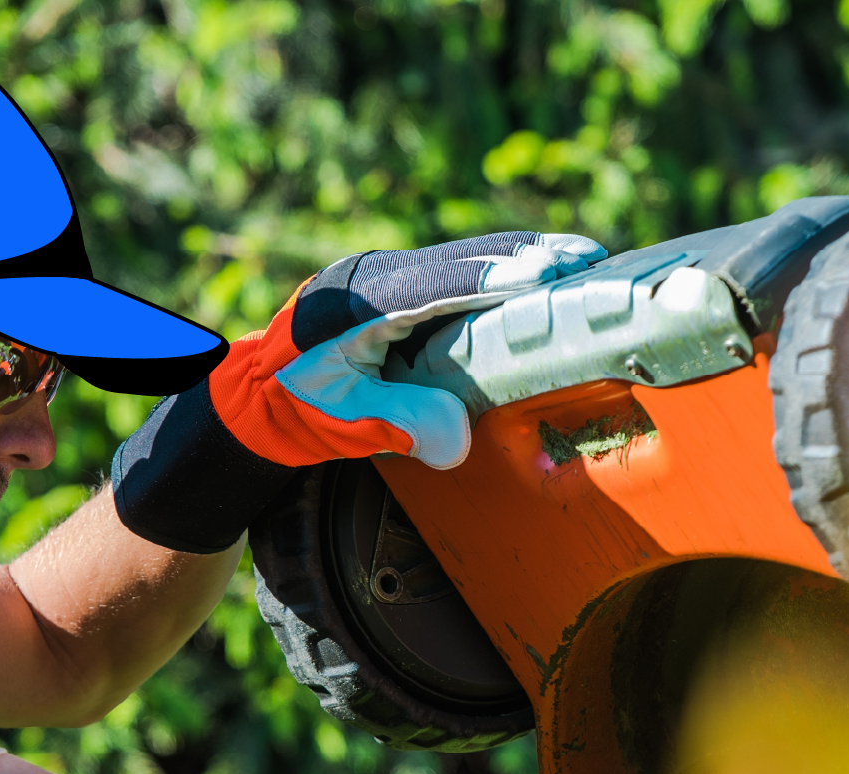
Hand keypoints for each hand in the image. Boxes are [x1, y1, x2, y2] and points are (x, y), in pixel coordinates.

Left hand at [232, 232, 605, 467]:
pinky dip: (506, 271)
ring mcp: (390, 274)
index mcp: (353, 302)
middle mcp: (374, 274)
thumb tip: (456, 441)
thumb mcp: (340, 422)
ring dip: (524, 259)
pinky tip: (551, 274)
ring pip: (466, 258)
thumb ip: (394, 424)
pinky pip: (461, 271)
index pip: (430, 284)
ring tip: (586, 261)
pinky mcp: (405, 283)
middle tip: (588, 261)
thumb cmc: (297, 409)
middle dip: (524, 258)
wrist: (260, 394)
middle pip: (460, 258)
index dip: (487, 279)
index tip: (540, 272)